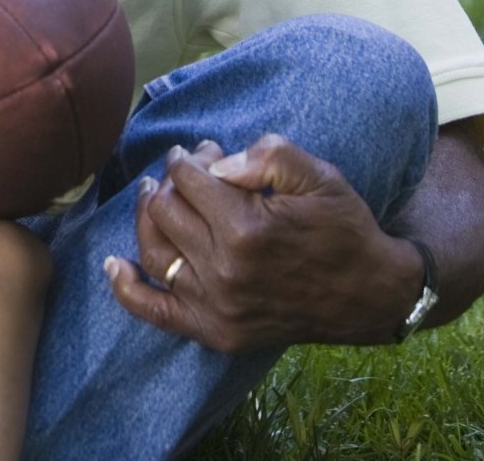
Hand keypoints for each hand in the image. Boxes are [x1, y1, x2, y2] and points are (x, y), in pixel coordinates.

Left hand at [103, 134, 426, 350]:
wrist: (369, 295)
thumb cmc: (342, 228)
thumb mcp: (319, 175)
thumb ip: (267, 154)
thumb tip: (215, 161)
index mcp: (247, 228)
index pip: (188, 179)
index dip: (189, 158)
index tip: (200, 152)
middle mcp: (225, 271)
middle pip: (166, 210)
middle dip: (170, 181)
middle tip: (186, 171)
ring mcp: (217, 306)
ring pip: (155, 251)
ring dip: (146, 217)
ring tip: (152, 196)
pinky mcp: (216, 332)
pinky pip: (156, 312)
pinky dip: (128, 288)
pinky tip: (113, 264)